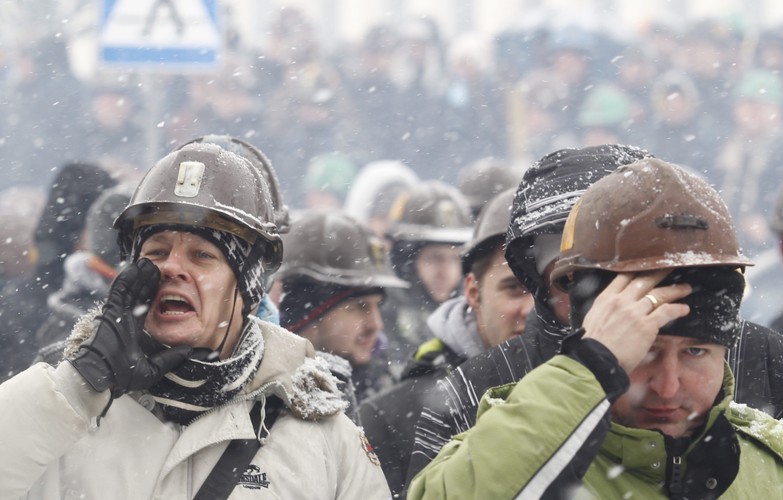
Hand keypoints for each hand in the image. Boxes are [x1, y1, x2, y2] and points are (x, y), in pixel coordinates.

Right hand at [70, 258, 191, 397]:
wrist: (101, 377)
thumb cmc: (120, 377)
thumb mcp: (152, 369)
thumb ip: (170, 358)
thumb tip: (189, 351)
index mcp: (133, 329)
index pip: (144, 306)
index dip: (152, 293)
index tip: (162, 282)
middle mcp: (124, 319)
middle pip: (138, 294)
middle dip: (147, 280)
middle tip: (156, 266)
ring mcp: (116, 313)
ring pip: (129, 289)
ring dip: (138, 275)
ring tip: (148, 262)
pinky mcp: (109, 311)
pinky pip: (118, 291)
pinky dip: (126, 278)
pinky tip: (134, 268)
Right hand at [581, 270, 691, 373]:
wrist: (595, 359)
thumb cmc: (591, 344)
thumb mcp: (593, 318)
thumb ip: (606, 309)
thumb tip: (614, 309)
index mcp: (606, 298)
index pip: (624, 277)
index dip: (638, 270)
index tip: (647, 267)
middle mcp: (621, 301)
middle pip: (644, 281)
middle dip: (659, 273)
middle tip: (670, 268)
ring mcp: (635, 312)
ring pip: (659, 294)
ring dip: (674, 290)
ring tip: (685, 288)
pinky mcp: (646, 325)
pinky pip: (666, 311)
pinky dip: (677, 309)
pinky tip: (684, 309)